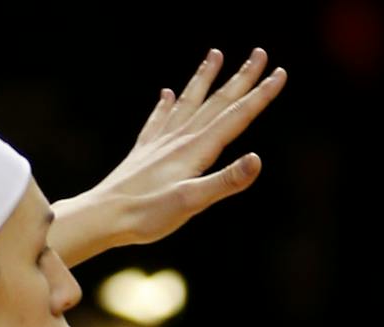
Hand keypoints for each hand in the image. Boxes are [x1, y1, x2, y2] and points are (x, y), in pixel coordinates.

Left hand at [53, 47, 286, 265]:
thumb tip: (256, 159)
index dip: (260, 95)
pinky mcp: (145, 151)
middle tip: (259, 53)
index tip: (279, 73)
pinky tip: (166, 94)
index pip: (236, 117)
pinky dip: (166, 104)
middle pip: (217, 102)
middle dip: (241, 78)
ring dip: (205, 78)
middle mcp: (180, 138)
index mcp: (196, 149)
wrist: (103, 215)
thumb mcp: (193, 202)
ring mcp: (161, 142)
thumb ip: (226, 181)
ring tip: (215, 54)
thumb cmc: (148, 214)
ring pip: (189, 101)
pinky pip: (159, 119)